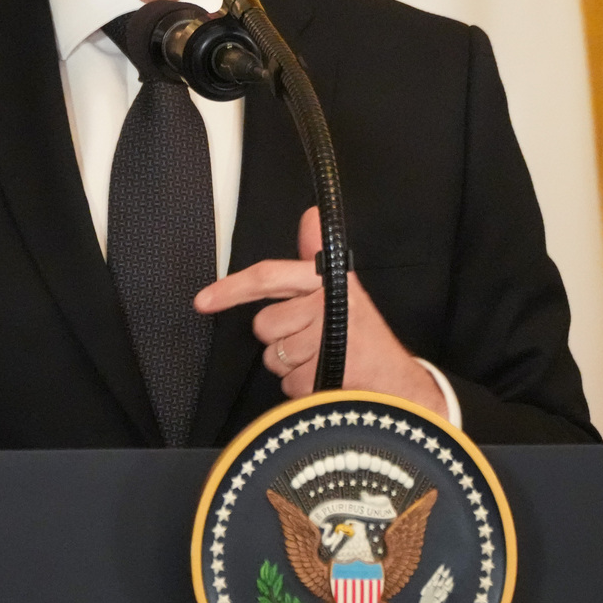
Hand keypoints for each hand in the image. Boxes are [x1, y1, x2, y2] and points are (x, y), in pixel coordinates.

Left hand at [194, 207, 444, 411]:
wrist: (399, 383)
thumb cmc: (366, 336)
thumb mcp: (344, 290)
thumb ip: (316, 255)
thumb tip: (310, 214)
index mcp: (325, 281)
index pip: (269, 276)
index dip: (232, 288)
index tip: (203, 300)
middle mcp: (324, 305)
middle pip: (265, 325)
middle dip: (280, 338)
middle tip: (313, 340)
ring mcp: (325, 341)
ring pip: (274, 357)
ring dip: (293, 365)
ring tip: (324, 360)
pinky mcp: (325, 374)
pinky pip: (288, 383)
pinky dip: (303, 388)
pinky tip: (327, 380)